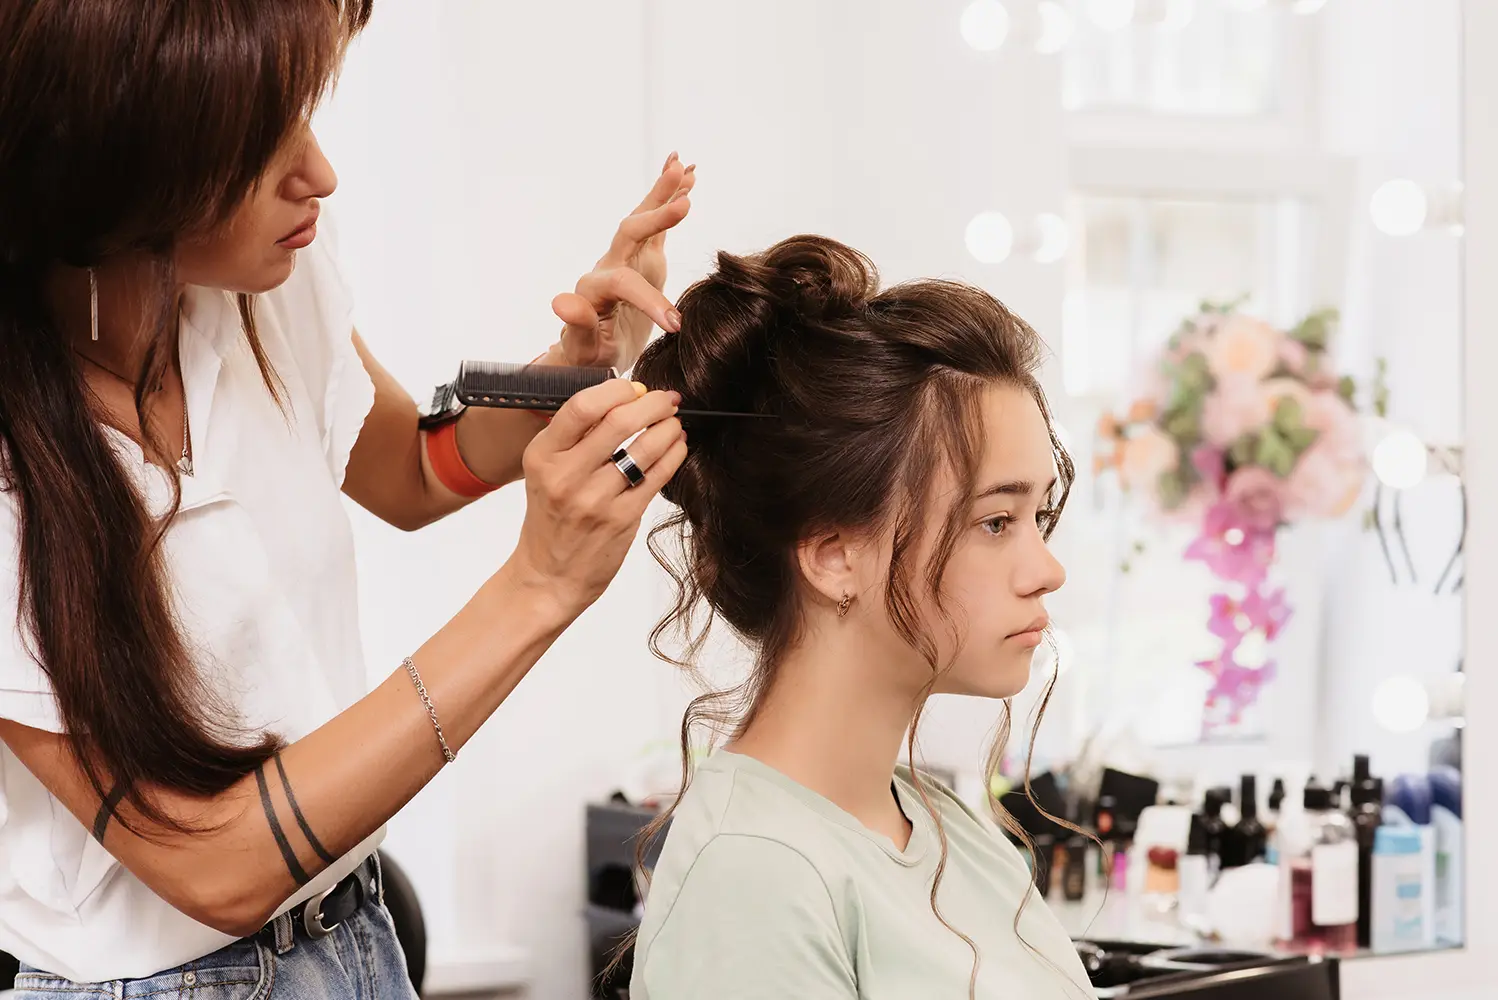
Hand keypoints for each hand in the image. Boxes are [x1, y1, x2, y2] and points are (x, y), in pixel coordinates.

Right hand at [506, 379, 687, 616]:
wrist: (548, 576)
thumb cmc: (550, 519)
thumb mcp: (545, 472)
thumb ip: (575, 437)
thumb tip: (625, 398)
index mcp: (542, 455)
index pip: (582, 407)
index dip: (617, 390)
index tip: (634, 388)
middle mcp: (565, 476)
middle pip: (618, 421)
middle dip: (652, 403)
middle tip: (666, 399)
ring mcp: (594, 500)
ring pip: (644, 448)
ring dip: (668, 428)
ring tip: (674, 422)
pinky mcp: (621, 519)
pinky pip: (656, 476)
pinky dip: (673, 455)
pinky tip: (677, 447)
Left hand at [551, 152, 695, 369]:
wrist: (594, 351)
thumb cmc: (588, 354)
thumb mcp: (583, 349)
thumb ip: (576, 326)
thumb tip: (560, 302)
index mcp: (595, 289)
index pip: (623, 283)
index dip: (650, 300)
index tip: (675, 324)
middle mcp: (609, 265)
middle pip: (629, 232)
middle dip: (656, 217)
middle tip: (685, 203)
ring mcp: (627, 258)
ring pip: (643, 218)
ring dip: (663, 193)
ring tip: (683, 167)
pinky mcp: (643, 257)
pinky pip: (657, 224)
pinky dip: (670, 199)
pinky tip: (687, 177)